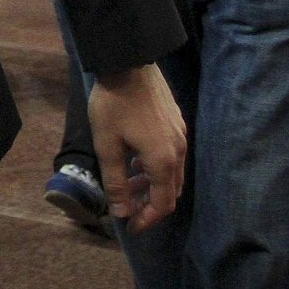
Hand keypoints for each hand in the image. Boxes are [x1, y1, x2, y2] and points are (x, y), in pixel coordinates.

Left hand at [87, 63, 185, 232]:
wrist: (129, 63)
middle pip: (170, 191)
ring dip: (151, 184)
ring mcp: (180, 136)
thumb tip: (122, 213)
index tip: (129, 225)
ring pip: (171, 173)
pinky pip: (170, 156)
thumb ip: (116, 183)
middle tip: (125, 205)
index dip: (146, 219)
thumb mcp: (107, 146)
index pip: (162, 204)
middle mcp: (178, 152)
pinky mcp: (177, 123)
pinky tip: (134, 158)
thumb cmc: (113, 105)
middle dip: (148, 203)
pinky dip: (154, 167)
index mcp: (163, 161)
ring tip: (126, 182)